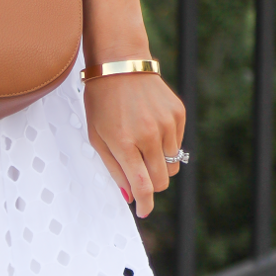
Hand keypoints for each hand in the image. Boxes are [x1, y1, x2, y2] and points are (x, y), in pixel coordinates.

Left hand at [83, 73, 185, 217]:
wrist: (120, 64)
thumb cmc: (102, 103)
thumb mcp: (97, 138)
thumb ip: (114, 169)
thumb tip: (130, 197)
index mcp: (125, 144)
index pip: (143, 186)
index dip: (145, 204)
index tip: (143, 211)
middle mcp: (149, 135)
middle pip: (162, 180)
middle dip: (151, 186)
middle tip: (139, 178)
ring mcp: (167, 124)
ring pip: (172, 165)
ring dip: (159, 165)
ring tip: (142, 148)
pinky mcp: (178, 114)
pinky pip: (177, 144)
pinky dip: (165, 146)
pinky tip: (150, 129)